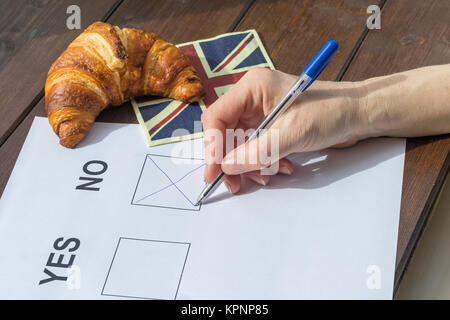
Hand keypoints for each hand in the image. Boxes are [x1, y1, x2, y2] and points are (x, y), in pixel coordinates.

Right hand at [201, 68, 368, 193]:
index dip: (212, 146)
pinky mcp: (271, 126)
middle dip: (231, 160)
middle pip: (225, 132)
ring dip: (250, 164)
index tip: (214, 172)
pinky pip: (256, 148)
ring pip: (240, 144)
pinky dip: (264, 162)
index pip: (217, 117)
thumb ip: (256, 152)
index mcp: (252, 88)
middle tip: (235, 184)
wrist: (360, 115)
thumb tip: (226, 167)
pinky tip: (283, 167)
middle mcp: (252, 98)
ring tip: (268, 175)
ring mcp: (261, 112)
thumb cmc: (331, 113)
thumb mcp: (291, 134)